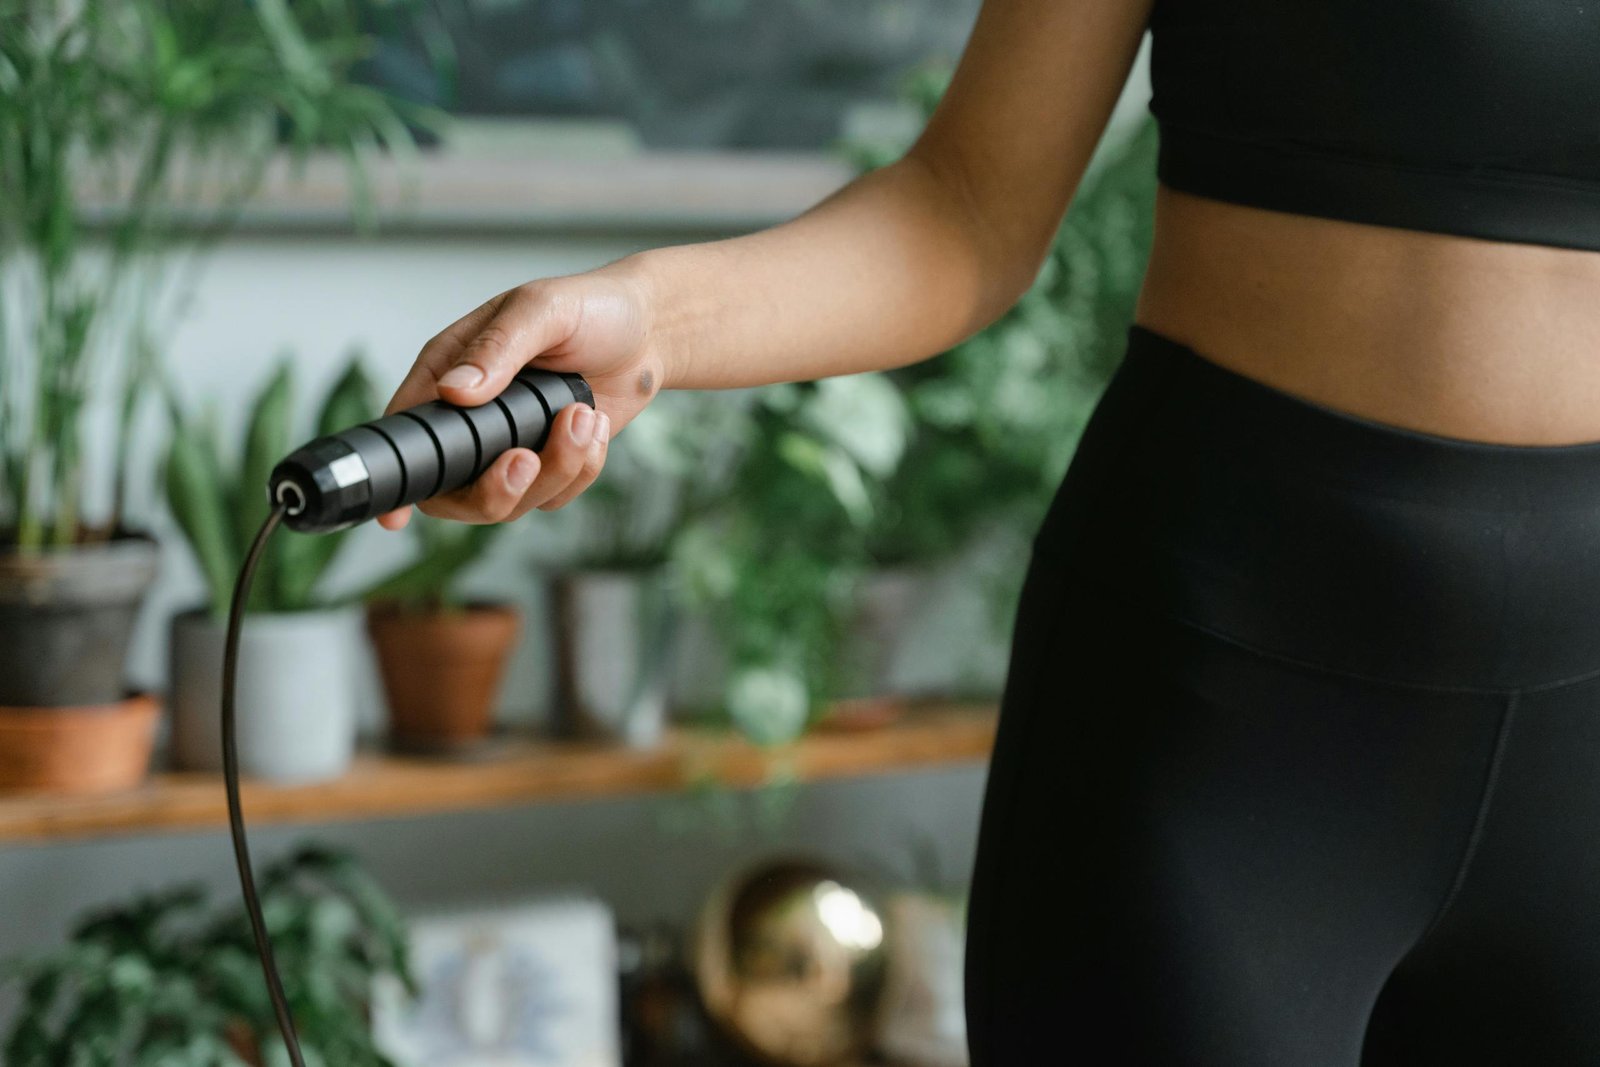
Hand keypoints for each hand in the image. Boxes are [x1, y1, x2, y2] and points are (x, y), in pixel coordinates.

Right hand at [376, 268, 662, 528]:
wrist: (648, 333)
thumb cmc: (590, 307)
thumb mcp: (541, 310)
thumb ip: (497, 348)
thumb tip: (453, 391)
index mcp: (449, 370)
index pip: (406, 429)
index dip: (401, 475)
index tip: (397, 515)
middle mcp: (472, 416)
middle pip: (455, 491)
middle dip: (495, 488)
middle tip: (530, 458)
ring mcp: (510, 445)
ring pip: (512, 499)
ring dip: (556, 468)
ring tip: (583, 416)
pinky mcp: (550, 463)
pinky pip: (554, 496)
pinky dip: (581, 469)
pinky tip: (595, 426)